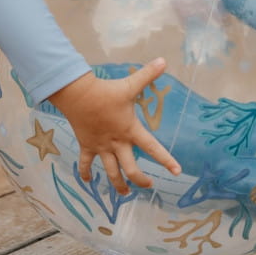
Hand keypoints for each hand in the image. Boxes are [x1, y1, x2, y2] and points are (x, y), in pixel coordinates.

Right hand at [47, 58, 180, 193]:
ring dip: (118, 184)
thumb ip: (148, 74)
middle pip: (131, 169)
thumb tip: (163, 61)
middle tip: (149, 185)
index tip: (177, 171)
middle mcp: (117, 143)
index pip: (153, 148)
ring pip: (111, 172)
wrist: (78, 95)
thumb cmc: (105, 91)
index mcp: (130, 130)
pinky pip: (85, 163)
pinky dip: (86, 173)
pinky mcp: (86, 145)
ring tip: (124, 193)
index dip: (166, 160)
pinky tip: (88, 182)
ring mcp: (101, 147)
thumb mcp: (129, 84)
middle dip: (141, 180)